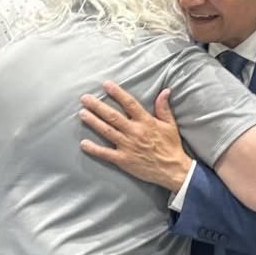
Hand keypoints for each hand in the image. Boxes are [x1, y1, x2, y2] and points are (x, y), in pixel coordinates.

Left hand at [79, 83, 194, 189]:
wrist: (173, 170)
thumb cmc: (171, 146)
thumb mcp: (170, 125)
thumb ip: (164, 108)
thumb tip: (165, 91)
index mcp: (146, 122)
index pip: (129, 104)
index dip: (117, 93)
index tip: (106, 85)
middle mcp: (134, 132)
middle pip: (113, 116)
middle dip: (97, 106)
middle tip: (85, 98)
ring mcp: (127, 146)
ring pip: (107, 131)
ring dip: (93, 122)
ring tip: (82, 113)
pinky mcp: (123, 160)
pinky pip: (106, 153)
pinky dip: (94, 149)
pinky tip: (83, 143)